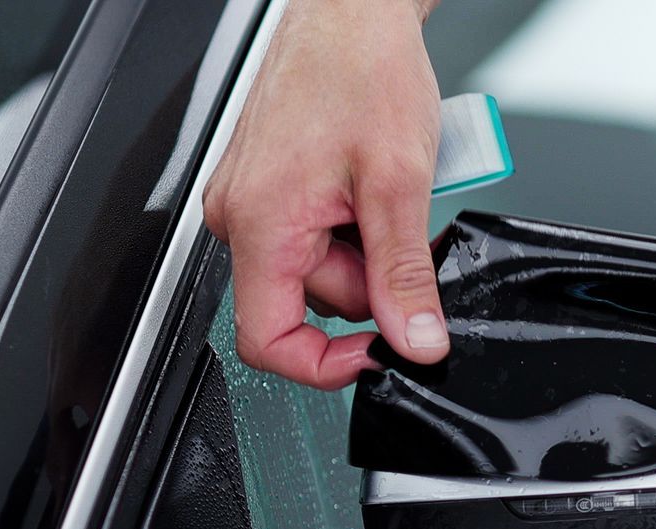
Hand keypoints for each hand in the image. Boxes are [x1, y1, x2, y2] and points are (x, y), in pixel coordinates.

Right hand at [203, 0, 445, 388]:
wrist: (350, 12)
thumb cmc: (361, 71)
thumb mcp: (399, 185)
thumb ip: (404, 275)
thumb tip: (414, 342)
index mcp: (258, 222)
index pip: (268, 341)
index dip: (326, 366)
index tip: (379, 356)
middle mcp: (240, 216)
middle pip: (312, 304)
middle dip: (373, 284)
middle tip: (405, 230)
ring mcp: (253, 203)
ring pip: (323, 273)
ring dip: (370, 253)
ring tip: (388, 196)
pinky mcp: (272, 191)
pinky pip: (318, 239)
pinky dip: (358, 229)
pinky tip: (373, 191)